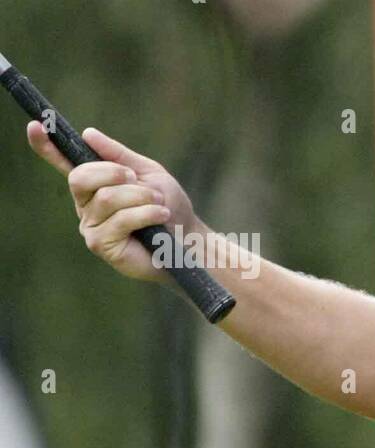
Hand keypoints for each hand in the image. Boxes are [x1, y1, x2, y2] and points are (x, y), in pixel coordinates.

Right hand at [26, 123, 196, 283]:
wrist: (189, 239)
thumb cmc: (168, 206)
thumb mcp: (147, 174)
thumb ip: (119, 156)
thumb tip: (88, 134)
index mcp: (94, 185)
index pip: (64, 164)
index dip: (46, 146)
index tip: (35, 125)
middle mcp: (85, 205)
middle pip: (81, 178)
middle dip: (114, 173)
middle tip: (138, 180)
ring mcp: (91, 226)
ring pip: (106, 198)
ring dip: (141, 197)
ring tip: (160, 204)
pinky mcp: (101, 245)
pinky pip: (119, 220)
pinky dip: (146, 213)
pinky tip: (161, 216)